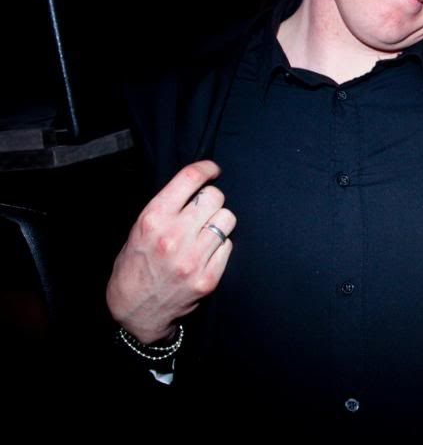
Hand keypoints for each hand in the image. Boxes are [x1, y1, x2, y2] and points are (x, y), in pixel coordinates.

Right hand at [106, 160, 235, 343]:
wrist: (134, 312)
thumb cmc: (135, 266)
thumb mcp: (138, 230)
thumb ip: (166, 208)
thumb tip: (196, 188)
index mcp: (153, 219)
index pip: (189, 180)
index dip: (206, 169)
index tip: (212, 170)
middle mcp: (174, 236)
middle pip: (214, 197)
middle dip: (211, 200)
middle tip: (203, 210)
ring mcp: (193, 258)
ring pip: (226, 219)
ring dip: (219, 222)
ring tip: (205, 232)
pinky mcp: (208, 277)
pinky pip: (228, 245)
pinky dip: (221, 245)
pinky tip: (207, 252)